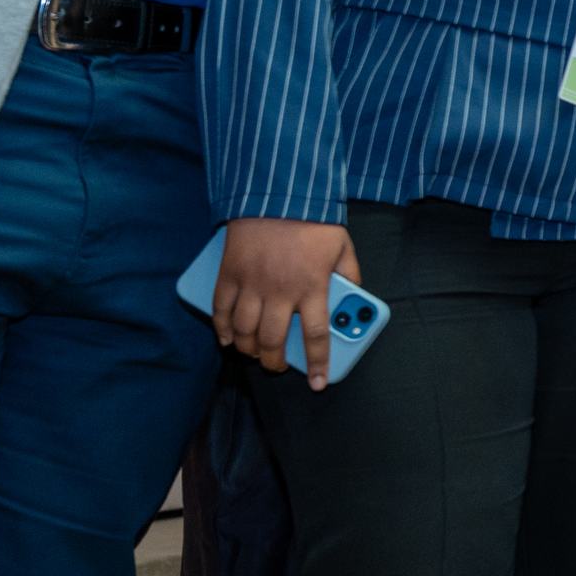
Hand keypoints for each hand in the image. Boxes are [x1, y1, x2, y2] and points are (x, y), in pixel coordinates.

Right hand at [213, 217, 359, 387]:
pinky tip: (226, 338)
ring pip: (244, 330)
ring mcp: (252, 283)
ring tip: (253, 355)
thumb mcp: (343, 247)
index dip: (318, 363)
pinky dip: (221, 328)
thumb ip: (350, 275)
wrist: (279, 192)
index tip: (318, 383)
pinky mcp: (229, 273)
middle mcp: (281, 290)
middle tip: (276, 367)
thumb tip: (353, 296)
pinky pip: (221, 308)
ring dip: (247, 349)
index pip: (317, 336)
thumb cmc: (314, 220)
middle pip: (273, 340)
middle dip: (274, 362)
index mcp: (314, 287)